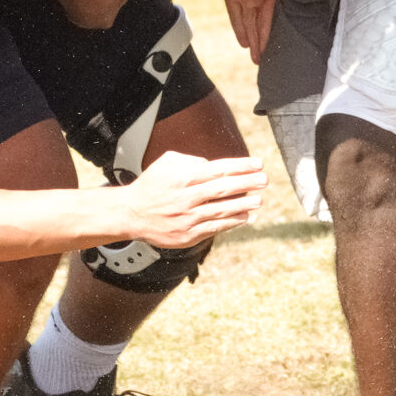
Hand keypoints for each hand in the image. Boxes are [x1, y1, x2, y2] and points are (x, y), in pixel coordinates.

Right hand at [122, 150, 266, 247]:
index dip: (240, 166)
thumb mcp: (167, 163)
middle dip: (246, 183)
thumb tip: (212, 165)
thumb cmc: (152, 185)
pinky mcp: (187, 235)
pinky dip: (232, 222)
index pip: (218, 169)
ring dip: (243, 204)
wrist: (131, 214)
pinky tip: (245, 216)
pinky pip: (214, 227)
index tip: (257, 164)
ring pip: (221, 210)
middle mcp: (186, 197)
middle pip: (223, 189)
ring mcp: (187, 218)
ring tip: (259, 199)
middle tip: (264, 180)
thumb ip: (190, 161)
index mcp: (182, 177)